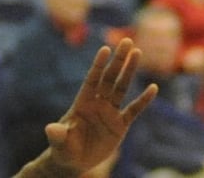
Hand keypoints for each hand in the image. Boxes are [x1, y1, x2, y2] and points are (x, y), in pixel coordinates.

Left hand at [23, 39, 157, 177]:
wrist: (75, 162)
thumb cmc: (64, 149)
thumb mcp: (59, 142)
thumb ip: (58, 134)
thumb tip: (50, 128)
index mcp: (82, 103)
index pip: (92, 80)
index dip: (98, 65)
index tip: (105, 49)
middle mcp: (97, 103)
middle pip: (109, 78)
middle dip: (118, 60)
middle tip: (127, 41)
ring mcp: (110, 112)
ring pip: (121, 87)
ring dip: (129, 71)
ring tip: (138, 52)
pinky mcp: (120, 125)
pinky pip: (134, 110)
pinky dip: (144, 100)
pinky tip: (153, 88)